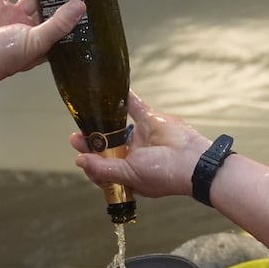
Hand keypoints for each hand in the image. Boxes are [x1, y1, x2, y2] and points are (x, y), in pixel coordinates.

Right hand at [0, 0, 85, 82]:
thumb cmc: (3, 56)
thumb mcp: (38, 40)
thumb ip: (60, 23)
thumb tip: (79, 8)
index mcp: (39, 42)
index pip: (60, 27)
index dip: (70, 17)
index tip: (81, 4)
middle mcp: (25, 29)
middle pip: (45, 8)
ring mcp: (9, 16)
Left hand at [71, 91, 214, 198]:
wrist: (192, 160)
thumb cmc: (163, 174)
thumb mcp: (128, 175)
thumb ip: (103, 168)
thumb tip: (80, 162)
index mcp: (127, 173)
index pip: (102, 167)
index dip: (89, 160)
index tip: (78, 153)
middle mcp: (132, 156)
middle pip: (106, 147)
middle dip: (91, 142)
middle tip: (77, 136)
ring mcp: (140, 137)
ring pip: (116, 128)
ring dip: (102, 122)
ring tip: (87, 117)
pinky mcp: (149, 120)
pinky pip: (133, 107)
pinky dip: (124, 99)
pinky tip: (111, 92)